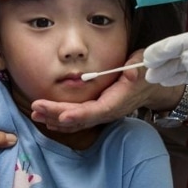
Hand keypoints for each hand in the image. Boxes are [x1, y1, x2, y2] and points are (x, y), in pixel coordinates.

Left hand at [31, 52, 183, 132]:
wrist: (152, 85)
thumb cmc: (147, 72)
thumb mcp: (145, 65)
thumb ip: (137, 69)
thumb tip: (131, 73)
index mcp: (118, 100)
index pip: (97, 111)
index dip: (80, 115)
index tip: (62, 116)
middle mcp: (109, 111)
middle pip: (81, 118)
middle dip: (57, 114)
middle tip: (36, 108)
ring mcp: (102, 113)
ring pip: (77, 121)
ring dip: (55, 119)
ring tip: (35, 114)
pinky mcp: (97, 112)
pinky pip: (78, 120)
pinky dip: (61, 121)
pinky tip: (47, 118)